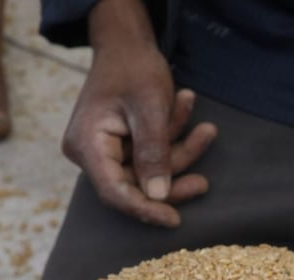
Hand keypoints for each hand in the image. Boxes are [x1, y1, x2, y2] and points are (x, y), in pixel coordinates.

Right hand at [61, 0, 216, 226]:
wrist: (126, 44)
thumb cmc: (133, 68)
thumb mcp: (149, 107)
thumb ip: (153, 151)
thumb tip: (157, 195)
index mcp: (87, 144)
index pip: (115, 192)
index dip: (145, 209)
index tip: (174, 220)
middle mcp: (89, 152)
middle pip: (134, 185)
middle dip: (172, 178)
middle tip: (204, 183)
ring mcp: (104, 151)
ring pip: (147, 171)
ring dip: (179, 153)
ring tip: (206, 130)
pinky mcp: (119, 147)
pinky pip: (149, 157)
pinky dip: (171, 141)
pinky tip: (186, 110)